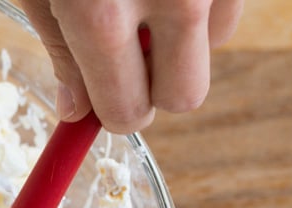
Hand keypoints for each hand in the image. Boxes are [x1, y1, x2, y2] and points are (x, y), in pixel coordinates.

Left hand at [18, 0, 242, 132]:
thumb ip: (61, 49)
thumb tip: (78, 112)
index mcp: (102, 14)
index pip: (127, 111)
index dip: (112, 112)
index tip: (100, 100)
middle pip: (185, 95)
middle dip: (155, 85)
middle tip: (125, 50)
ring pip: (216, 42)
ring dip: (183, 34)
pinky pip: (230, 1)